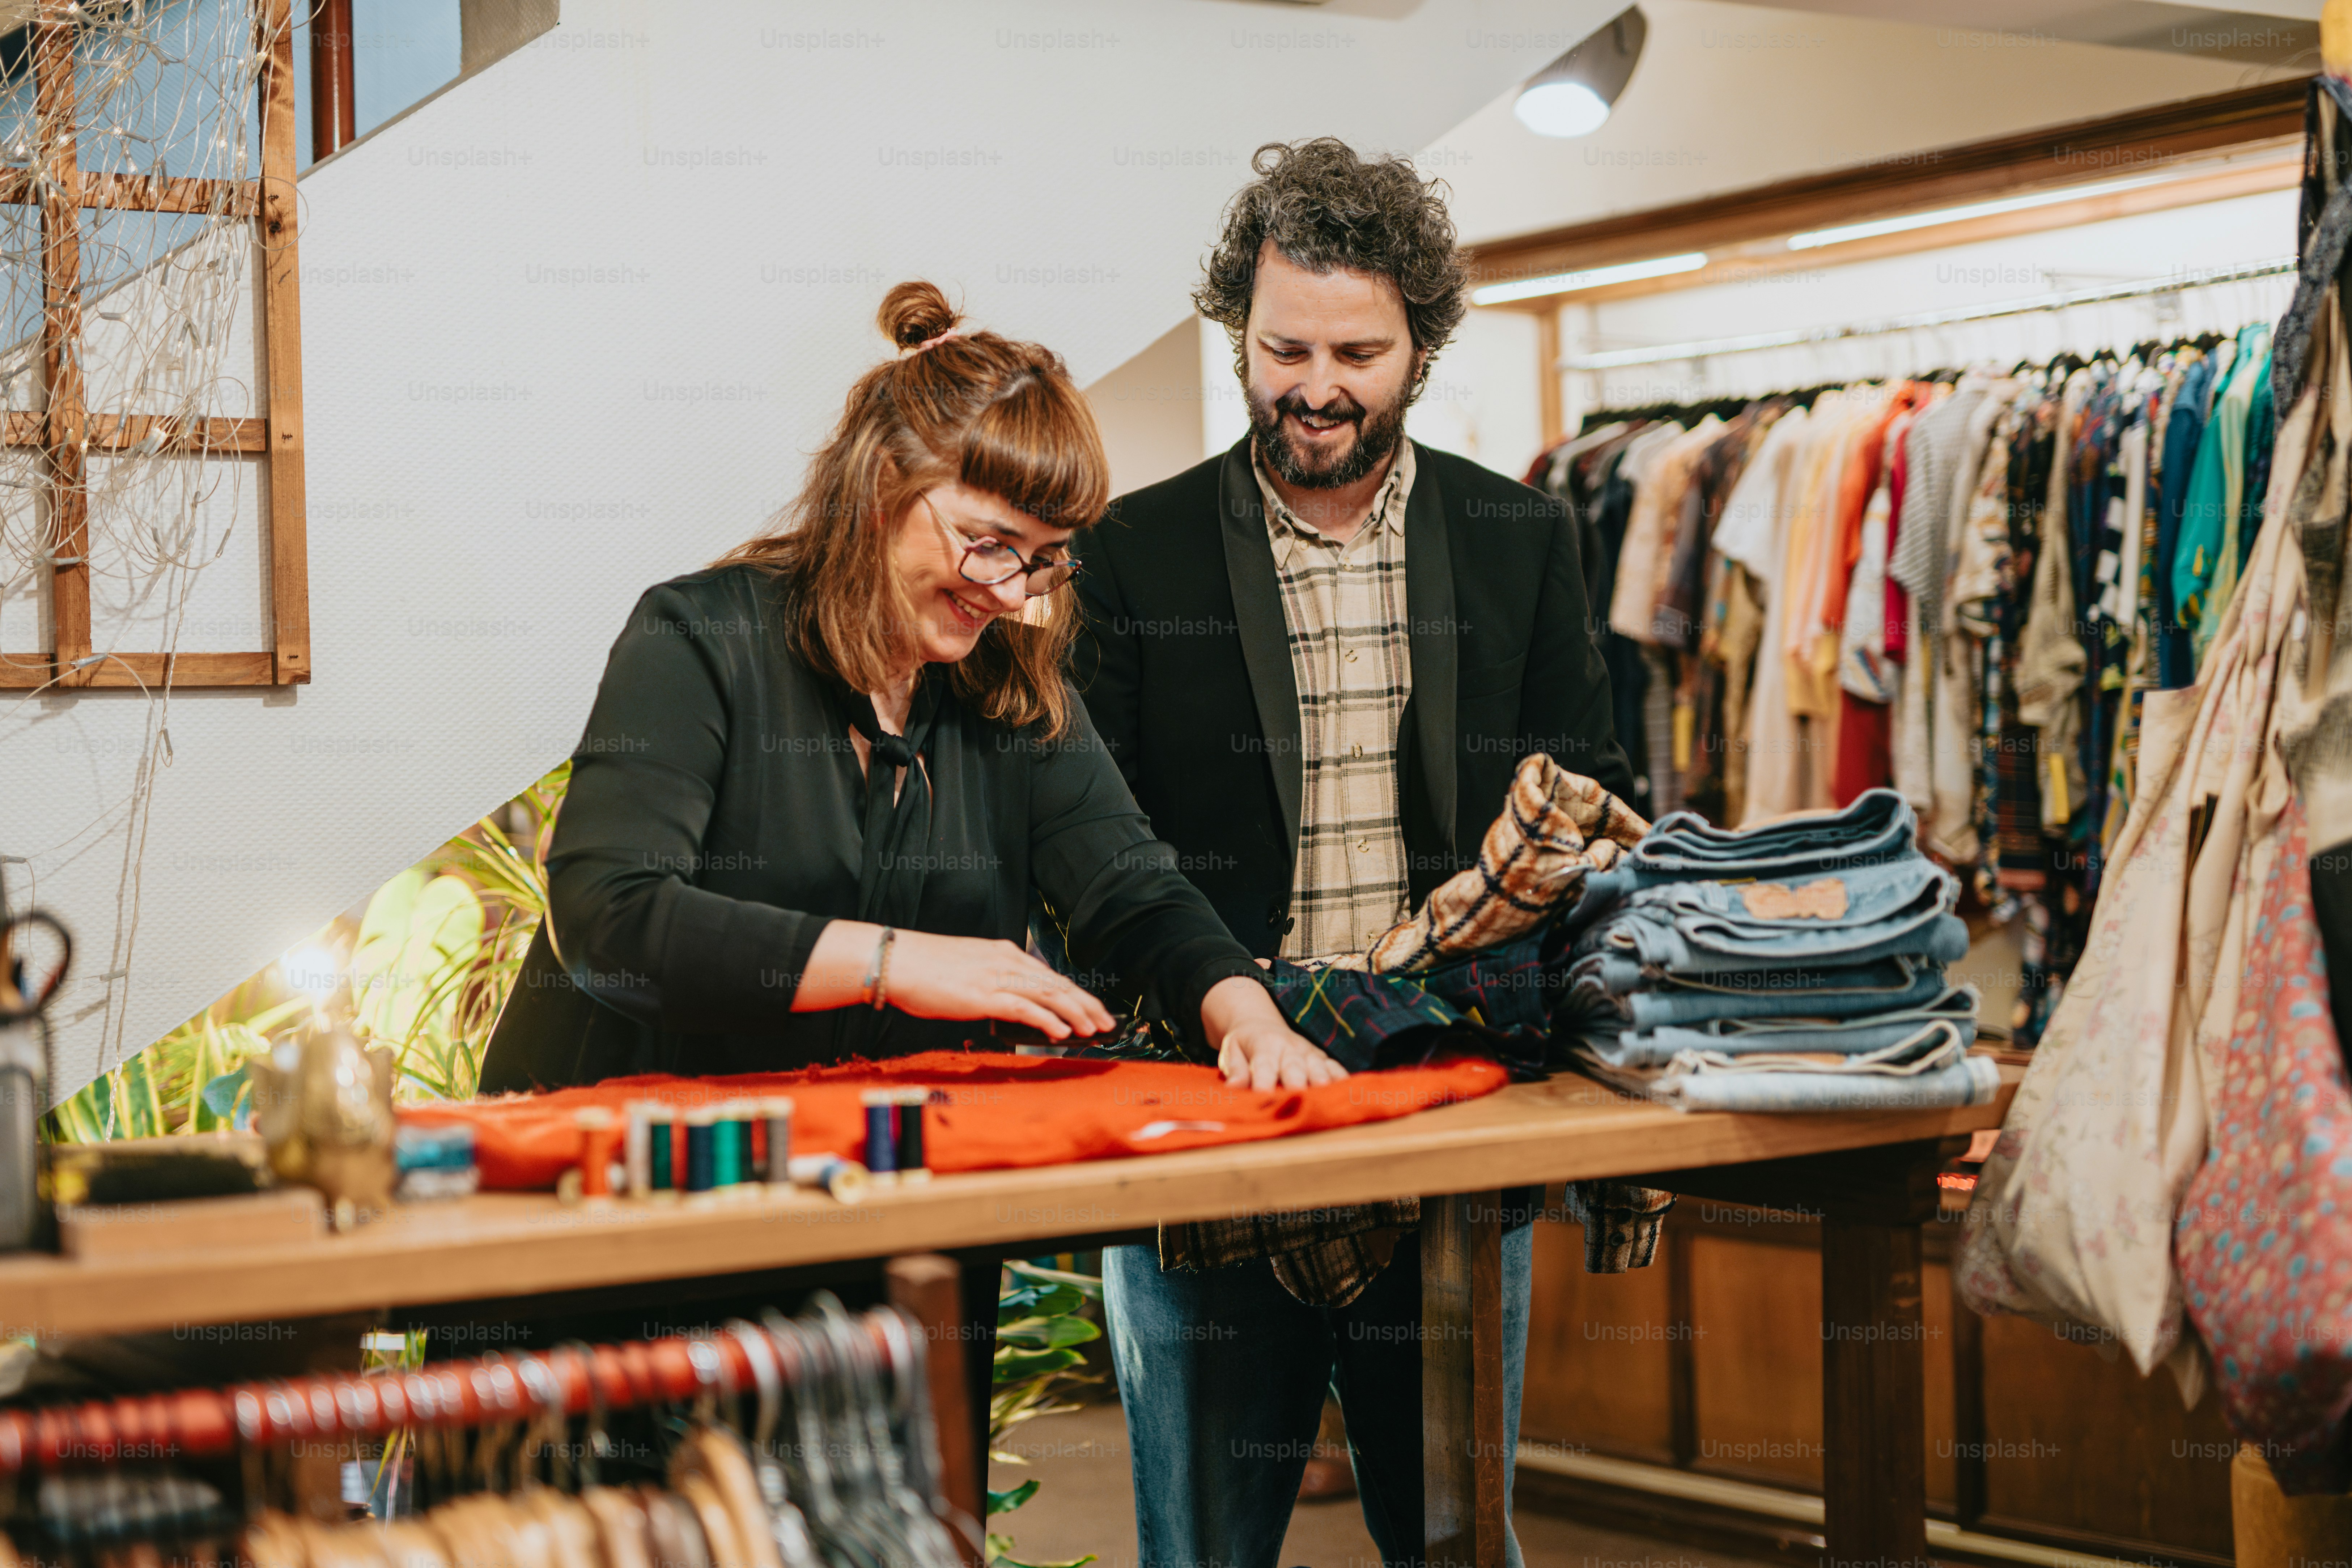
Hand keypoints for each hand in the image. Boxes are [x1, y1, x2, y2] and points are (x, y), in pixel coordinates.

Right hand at [797, 923, 1112, 1039]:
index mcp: (1003, 953)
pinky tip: (1062, 1032)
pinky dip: (1047, 1020)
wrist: (895, 960)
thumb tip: (1006, 1001)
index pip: (1049, 974)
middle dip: (1086, 1003)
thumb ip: (990, 980)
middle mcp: (1005, 961)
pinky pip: (1023, 1007)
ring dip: (1076, 1013)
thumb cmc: (924, 967)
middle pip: (1057, 984)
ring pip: (1048, 994)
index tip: (1093, 1007)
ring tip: (1094, 1029)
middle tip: (1107, 1021)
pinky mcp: (982, 994)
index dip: (1075, 992)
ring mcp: (995, 977)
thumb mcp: (967, 968)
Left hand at [1200, 974, 1346, 1090]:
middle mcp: (1290, 1048)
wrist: (1261, 1024)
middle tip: (1300, 1101)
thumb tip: (1234, 1087)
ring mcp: (1310, 1053)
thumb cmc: (1245, 1045)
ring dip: (1323, 1085)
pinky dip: (1342, 1081)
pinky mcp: (1323, 1059)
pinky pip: (1336, 1069)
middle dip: (1297, 1085)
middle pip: (1295, 1068)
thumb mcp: (1231, 1051)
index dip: (1264, 1082)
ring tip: (1327, 1101)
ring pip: (1319, 1068)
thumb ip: (1235, 1069)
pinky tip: (1349, 1094)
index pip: (1264, 1065)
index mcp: (1264, 1045)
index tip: (1263, 1098)